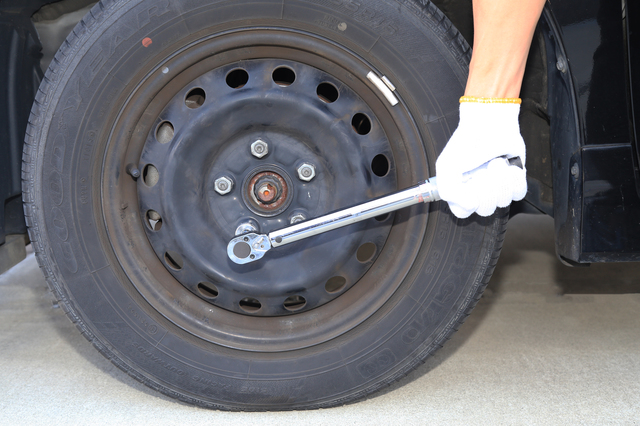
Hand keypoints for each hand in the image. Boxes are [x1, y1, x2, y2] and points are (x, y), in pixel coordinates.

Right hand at [435, 101, 526, 218]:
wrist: (489, 123)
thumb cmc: (466, 142)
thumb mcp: (446, 167)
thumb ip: (449, 191)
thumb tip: (470, 205)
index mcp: (459, 192)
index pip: (462, 213)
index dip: (468, 203)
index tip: (469, 186)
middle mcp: (478, 192)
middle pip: (486, 210)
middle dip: (486, 188)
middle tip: (483, 170)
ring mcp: (497, 188)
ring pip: (503, 201)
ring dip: (500, 179)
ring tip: (495, 162)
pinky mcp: (514, 181)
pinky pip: (519, 193)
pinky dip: (515, 178)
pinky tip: (508, 165)